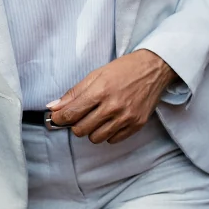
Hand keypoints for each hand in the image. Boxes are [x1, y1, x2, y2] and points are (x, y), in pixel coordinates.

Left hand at [47, 50, 177, 143]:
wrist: (154, 68)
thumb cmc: (124, 69)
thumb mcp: (96, 74)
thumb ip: (74, 93)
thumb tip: (54, 108)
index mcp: (100, 91)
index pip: (70, 114)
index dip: (59, 118)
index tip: (58, 117)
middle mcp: (113, 106)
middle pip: (81, 130)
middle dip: (76, 124)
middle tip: (81, 115)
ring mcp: (126, 117)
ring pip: (96, 138)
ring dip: (92, 130)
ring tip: (98, 118)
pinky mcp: (137, 124)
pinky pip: (113, 140)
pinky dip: (108, 133)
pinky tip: (111, 120)